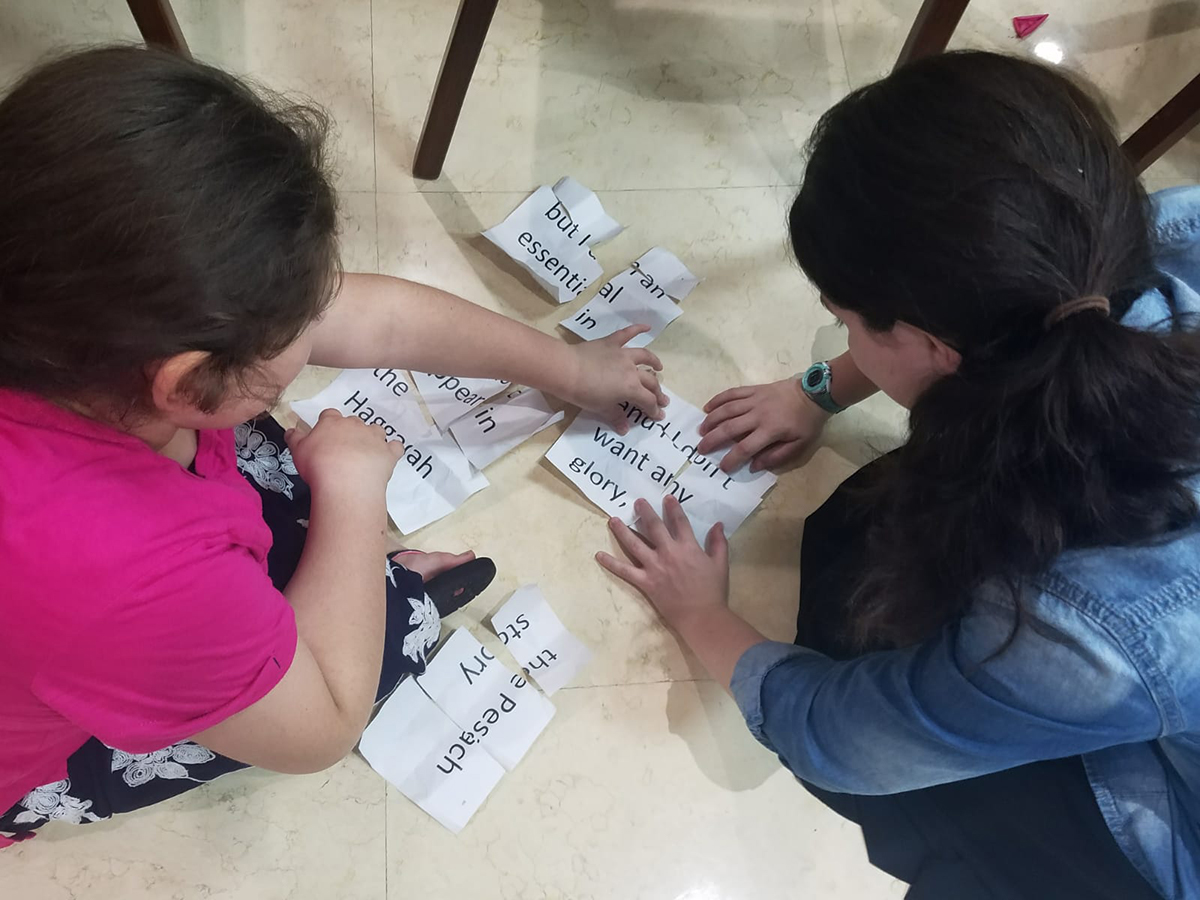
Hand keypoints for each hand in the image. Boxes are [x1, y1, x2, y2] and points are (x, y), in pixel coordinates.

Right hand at [285, 409, 405, 495]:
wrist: (345, 482)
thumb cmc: (318, 466)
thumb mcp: (297, 451)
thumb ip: (294, 438)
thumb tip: (290, 430)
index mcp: (332, 422)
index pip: (329, 415)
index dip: (327, 424)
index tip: (325, 436)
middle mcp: (355, 425)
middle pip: (354, 422)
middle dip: (350, 432)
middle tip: (342, 450)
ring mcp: (375, 438)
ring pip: (376, 430)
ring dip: (372, 438)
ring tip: (365, 453)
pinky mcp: (389, 453)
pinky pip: (396, 446)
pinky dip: (393, 450)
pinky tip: (388, 457)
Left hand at [562, 325, 668, 434]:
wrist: (567, 370)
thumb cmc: (584, 393)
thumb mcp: (600, 408)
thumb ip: (615, 416)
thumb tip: (625, 428)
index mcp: (631, 388)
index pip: (648, 401)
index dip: (654, 410)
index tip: (659, 416)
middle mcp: (632, 370)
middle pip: (650, 382)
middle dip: (658, 392)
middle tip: (663, 399)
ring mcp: (623, 354)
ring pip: (644, 357)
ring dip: (653, 362)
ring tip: (658, 367)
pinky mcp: (611, 342)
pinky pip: (627, 334)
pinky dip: (637, 328)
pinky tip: (647, 326)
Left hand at [596, 497, 729, 629]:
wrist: (701, 616)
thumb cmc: (712, 591)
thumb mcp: (720, 564)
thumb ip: (719, 542)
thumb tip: (718, 524)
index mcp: (688, 547)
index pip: (679, 522)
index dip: (673, 508)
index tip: (667, 497)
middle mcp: (668, 552)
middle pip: (653, 527)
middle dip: (645, 512)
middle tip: (637, 502)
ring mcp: (654, 567)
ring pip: (634, 544)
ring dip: (622, 530)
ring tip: (613, 520)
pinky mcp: (645, 582)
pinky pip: (625, 570)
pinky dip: (611, 563)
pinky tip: (599, 555)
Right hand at [698, 378, 829, 472]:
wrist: (814, 393)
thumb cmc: (807, 422)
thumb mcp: (799, 445)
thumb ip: (776, 456)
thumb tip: (753, 465)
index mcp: (770, 430)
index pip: (745, 448)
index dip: (731, 459)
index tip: (722, 467)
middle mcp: (758, 414)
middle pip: (729, 428)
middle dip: (713, 440)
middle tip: (701, 449)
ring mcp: (754, 399)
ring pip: (727, 409)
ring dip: (711, 420)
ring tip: (701, 430)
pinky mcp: (754, 389)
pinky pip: (732, 393)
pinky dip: (718, 400)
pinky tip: (707, 407)